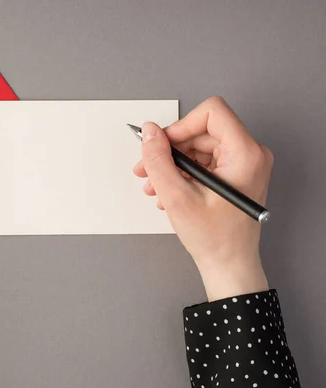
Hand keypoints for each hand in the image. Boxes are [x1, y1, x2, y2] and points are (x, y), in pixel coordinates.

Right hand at [133, 96, 272, 300]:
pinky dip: (182, 173)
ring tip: (154, 187)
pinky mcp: (234, 174)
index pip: (211, 112)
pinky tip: (167, 192)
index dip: (181, 126)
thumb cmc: (214, 238)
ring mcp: (243, 164)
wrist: (228, 265)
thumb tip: (149, 132)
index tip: (162, 146)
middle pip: (201, 131)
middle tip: (146, 169)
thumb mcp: (177, 196)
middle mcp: (249, 154)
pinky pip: (203, 161)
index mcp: (245, 154)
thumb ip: (158, 159)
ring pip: (198, 147)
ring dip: (172, 164)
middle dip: (170, 150)